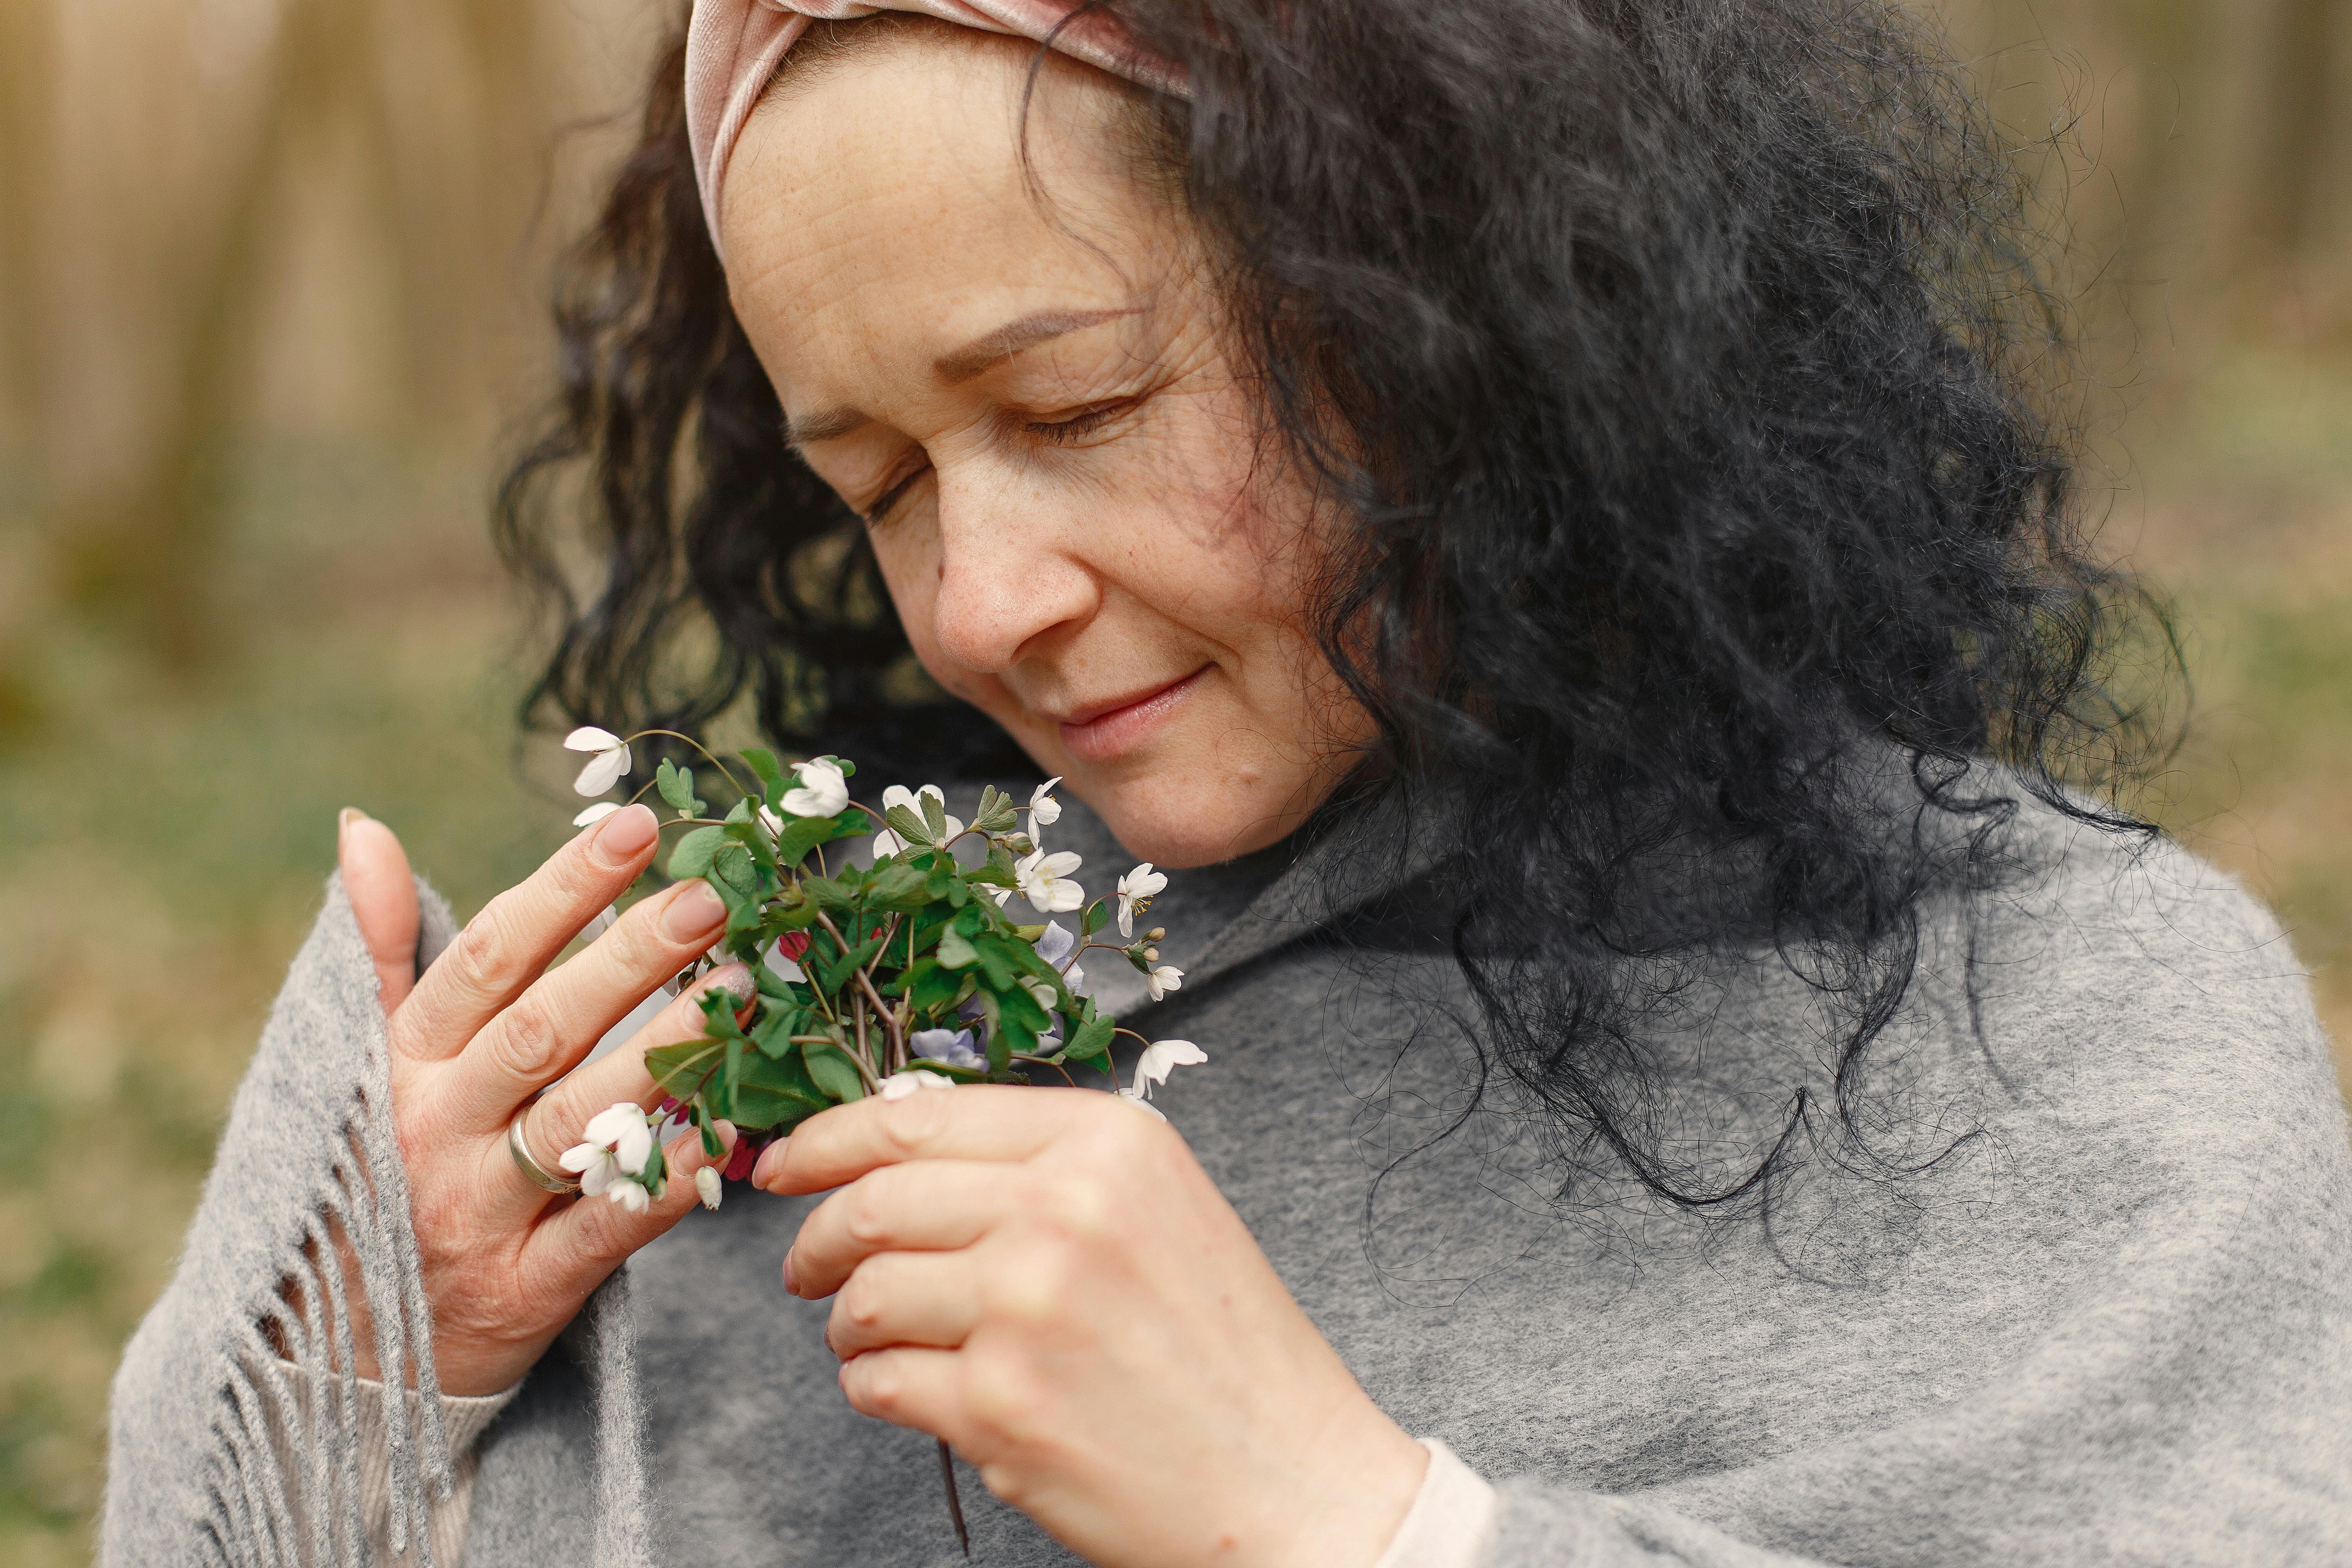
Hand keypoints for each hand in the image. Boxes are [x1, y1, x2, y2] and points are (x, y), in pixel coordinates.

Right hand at [334, 804, 742, 1394]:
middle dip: (632, 956)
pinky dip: (673, 1177)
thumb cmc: (382, 1168)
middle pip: (544, 1028)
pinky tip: (737, 1126)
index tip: (638, 825)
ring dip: (669, 1050)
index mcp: (402, 1064)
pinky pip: (613, 1225)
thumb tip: (364, 829)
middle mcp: (436, 1130)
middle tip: (715, 894)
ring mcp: (480, 1212)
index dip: (563, 887)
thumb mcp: (367, 1060)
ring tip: (751, 987)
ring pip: (583, 1120)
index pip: (488, 958)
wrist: (345, 1348)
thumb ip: (383, 949)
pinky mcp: (528, 1287)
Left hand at [753, 1086, 1427, 1567]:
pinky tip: (921, 1395)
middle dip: (817, 1239)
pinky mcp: (998, 1408)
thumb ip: (1040, 1167)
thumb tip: (894, 1154)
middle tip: (806, 1268)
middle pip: (873, 1202)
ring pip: (864, 1296)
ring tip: (882, 1342)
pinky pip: (878, 1383)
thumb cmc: (1222, 1350)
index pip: (917, 1116)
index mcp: (1104, 1141)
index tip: (786, 1164)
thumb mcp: (1153, 1206)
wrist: (1291, 1480)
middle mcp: (1062, 1210)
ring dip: (850, 1325)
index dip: (828, 1139)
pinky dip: (877, 1390)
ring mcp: (1025, 1309)